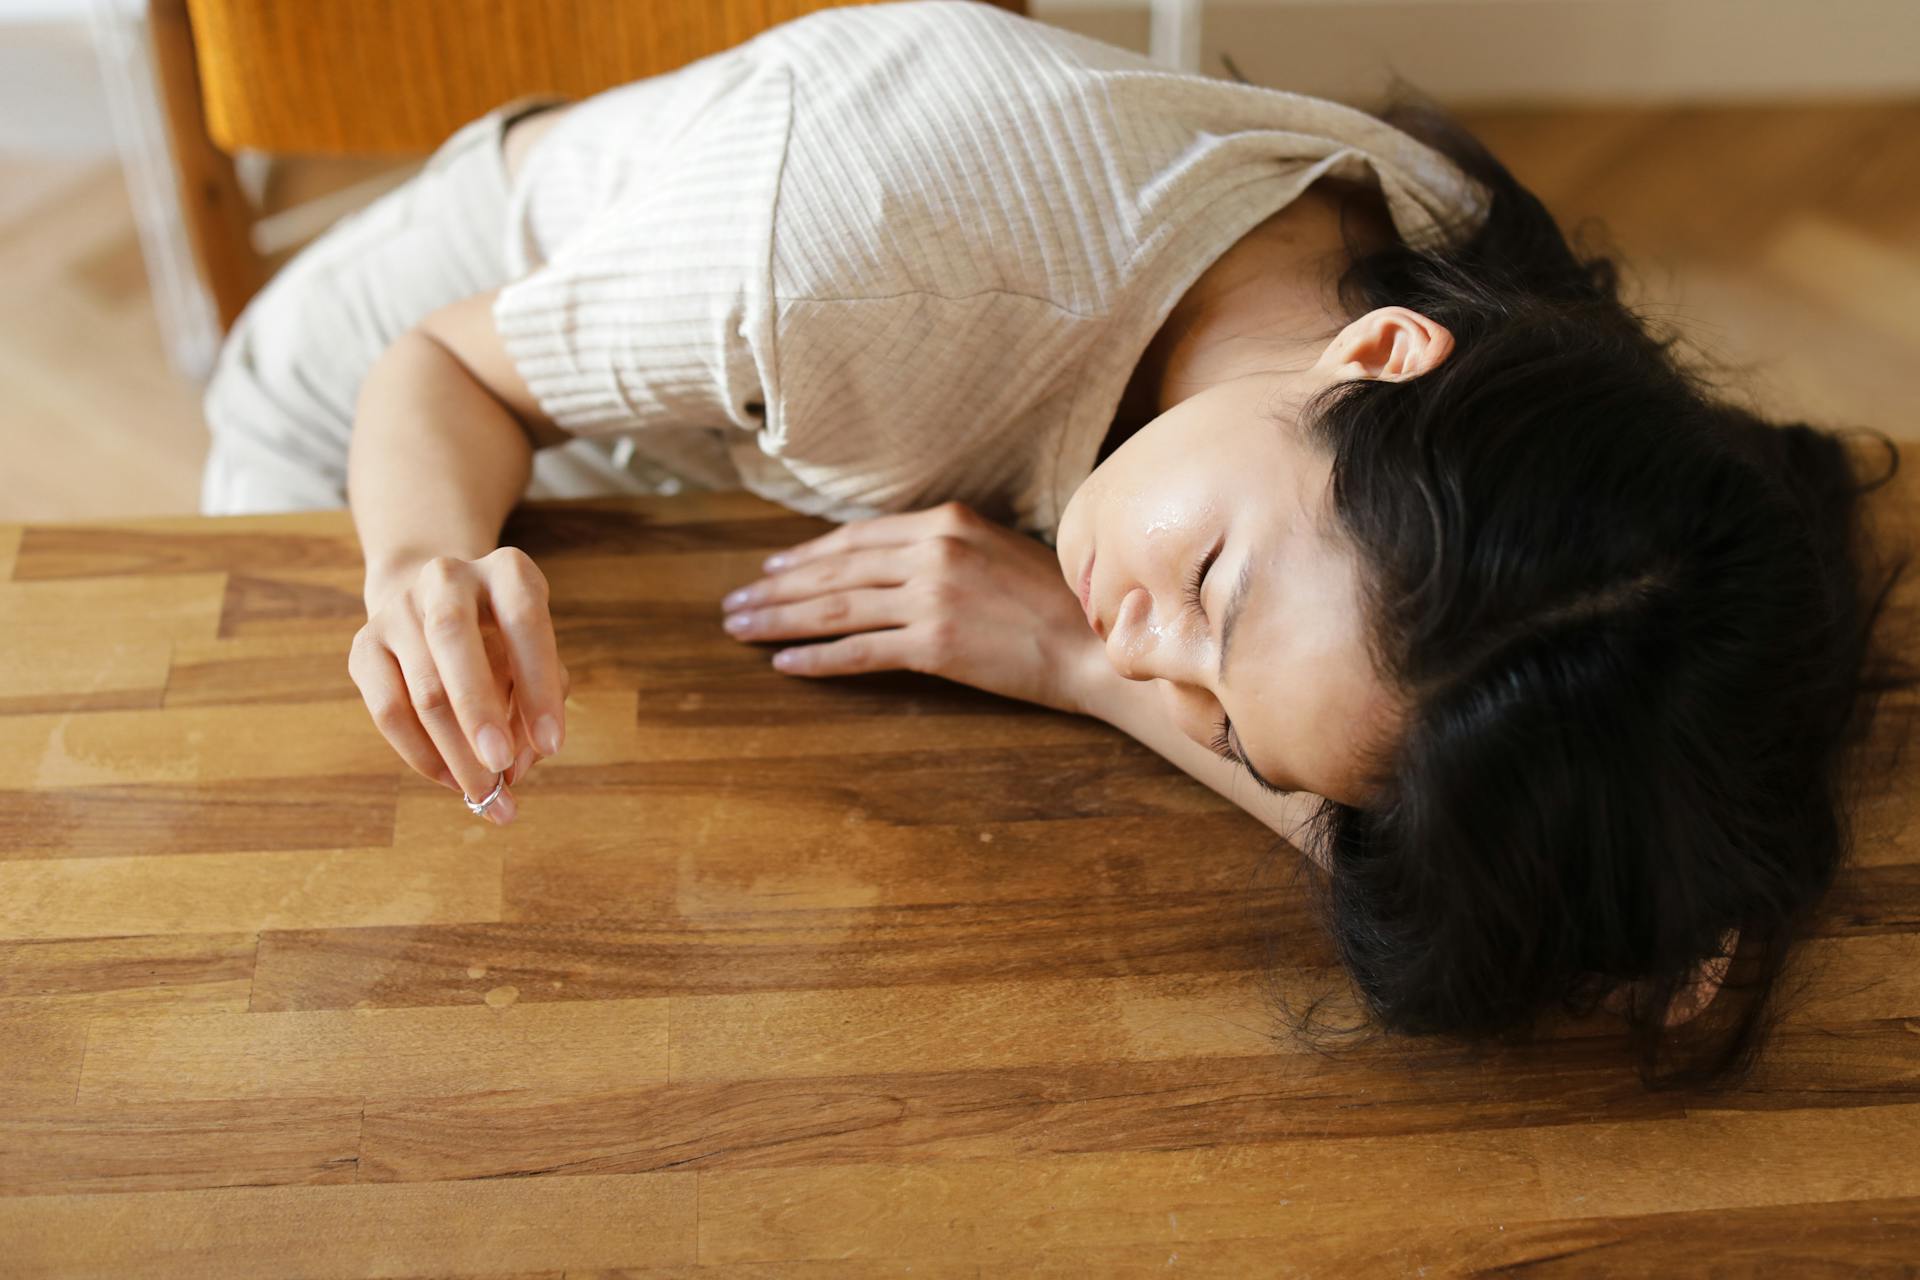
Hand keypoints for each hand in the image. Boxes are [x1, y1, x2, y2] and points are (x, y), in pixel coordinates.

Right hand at [349, 547, 570, 824]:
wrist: (435, 605)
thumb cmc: (505, 641)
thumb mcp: (536, 657)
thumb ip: (539, 702)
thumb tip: (515, 765)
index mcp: (506, 572)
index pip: (524, 620)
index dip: (538, 685)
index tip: (552, 745)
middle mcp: (447, 578)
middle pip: (453, 640)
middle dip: (479, 713)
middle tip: (500, 770)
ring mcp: (399, 609)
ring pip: (422, 688)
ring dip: (455, 752)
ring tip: (484, 793)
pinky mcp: (364, 645)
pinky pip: (387, 710)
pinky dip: (422, 754)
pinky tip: (450, 779)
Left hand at [717, 501, 1107, 716]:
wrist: (1094, 646)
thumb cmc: (1053, 603)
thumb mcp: (996, 551)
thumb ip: (943, 548)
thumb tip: (889, 564)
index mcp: (947, 521)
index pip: (857, 538)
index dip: (807, 556)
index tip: (771, 570)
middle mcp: (933, 552)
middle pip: (836, 571)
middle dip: (777, 588)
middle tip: (734, 603)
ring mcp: (932, 598)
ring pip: (836, 608)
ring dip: (780, 619)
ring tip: (741, 630)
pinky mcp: (936, 645)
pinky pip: (860, 651)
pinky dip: (817, 658)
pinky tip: (784, 663)